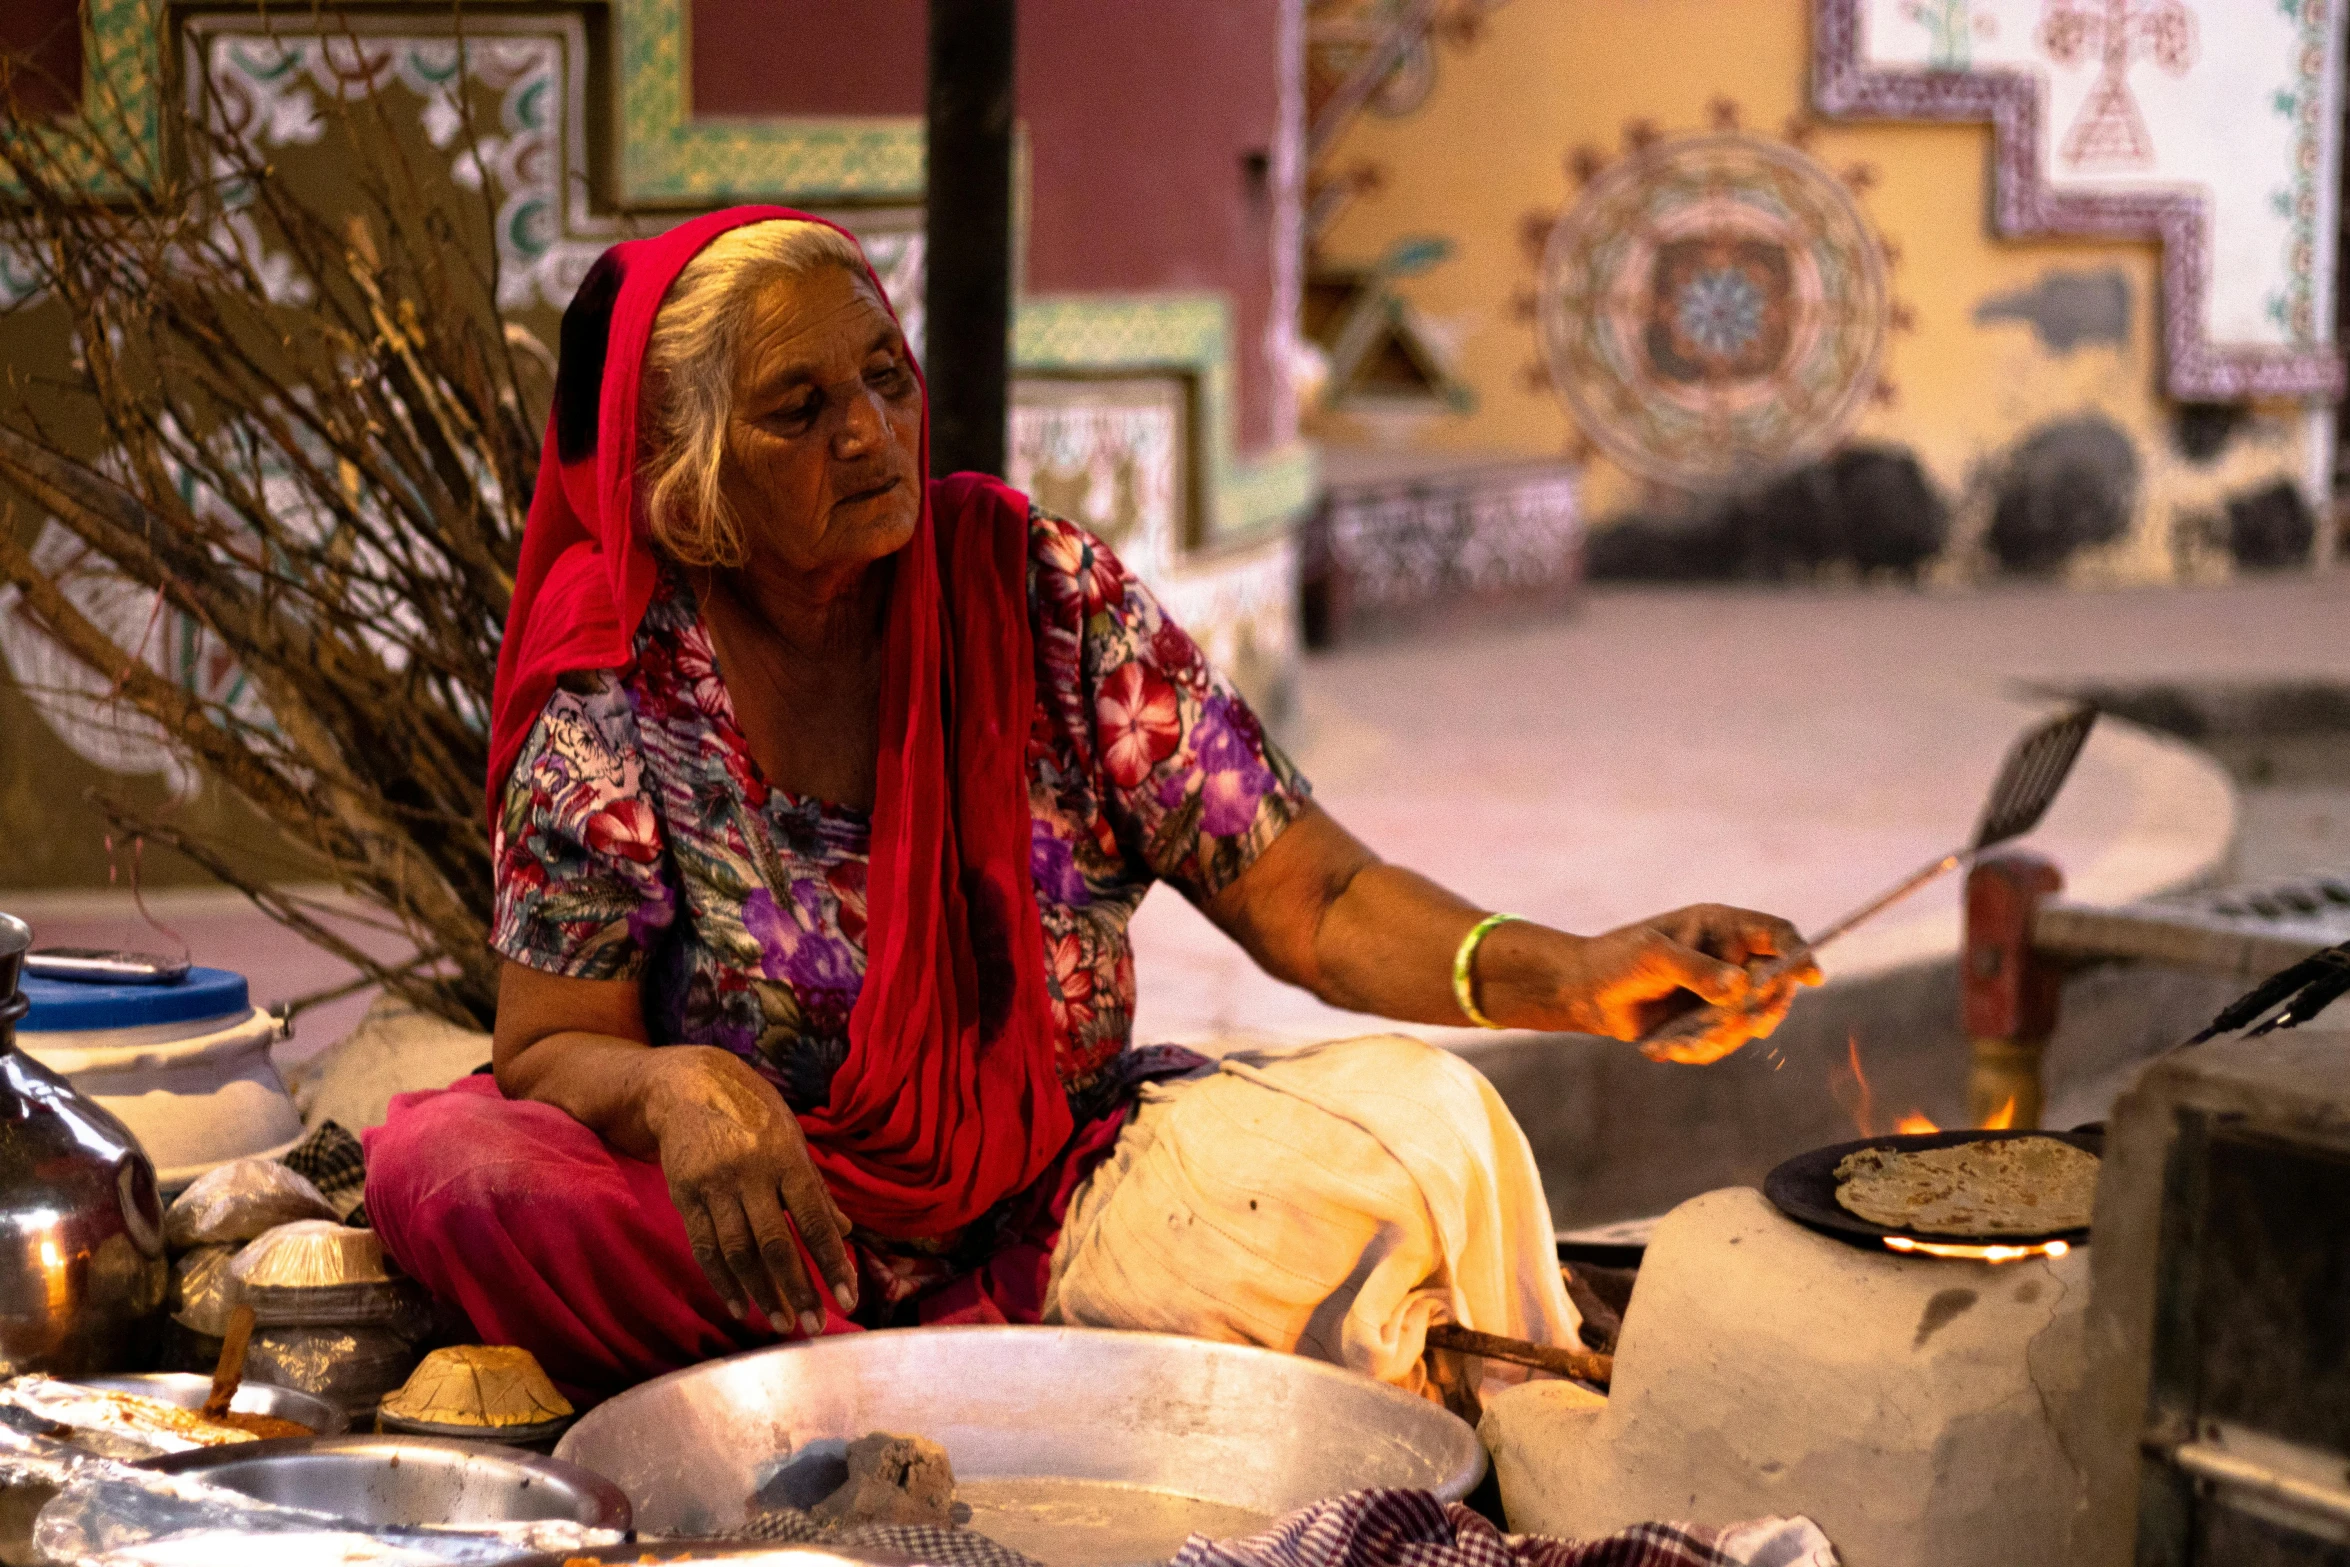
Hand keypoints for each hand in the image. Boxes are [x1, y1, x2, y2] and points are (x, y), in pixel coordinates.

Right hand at [640, 1046, 857, 1334]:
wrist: (687, 1086)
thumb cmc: (751, 1115)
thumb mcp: (791, 1140)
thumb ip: (815, 1190)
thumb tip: (845, 1232)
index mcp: (786, 1158)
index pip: (815, 1219)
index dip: (832, 1262)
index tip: (850, 1299)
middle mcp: (751, 1173)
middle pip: (776, 1242)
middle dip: (798, 1288)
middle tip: (814, 1326)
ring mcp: (714, 1185)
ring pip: (739, 1252)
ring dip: (761, 1293)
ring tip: (780, 1323)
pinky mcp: (684, 1195)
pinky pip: (705, 1247)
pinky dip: (722, 1281)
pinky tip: (739, 1305)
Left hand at [1546, 904, 1821, 1063]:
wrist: (1585, 993)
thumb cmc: (1617, 960)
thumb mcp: (1654, 957)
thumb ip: (1696, 970)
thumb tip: (1739, 987)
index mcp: (1721, 927)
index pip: (1776, 934)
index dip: (1798, 953)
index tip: (1811, 976)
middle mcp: (1729, 958)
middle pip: (1776, 984)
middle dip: (1763, 1007)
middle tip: (1744, 1022)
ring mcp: (1721, 992)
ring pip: (1752, 1020)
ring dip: (1722, 1035)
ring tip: (1683, 1041)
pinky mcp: (1708, 1021)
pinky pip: (1724, 1042)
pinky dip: (1700, 1049)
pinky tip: (1668, 1047)